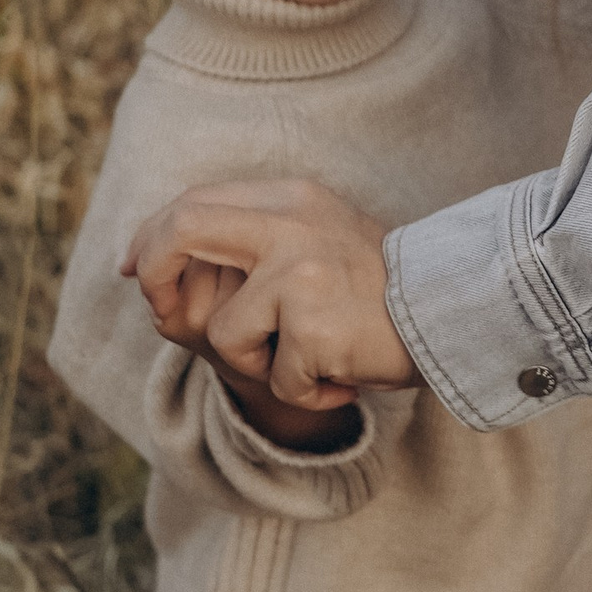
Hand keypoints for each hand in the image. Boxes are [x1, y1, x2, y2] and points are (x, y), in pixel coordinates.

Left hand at [122, 178, 416, 408]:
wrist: (456, 311)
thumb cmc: (380, 290)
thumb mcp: (317, 240)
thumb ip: (252, 241)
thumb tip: (155, 269)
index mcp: (290, 198)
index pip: (192, 204)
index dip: (151, 238)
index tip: (135, 270)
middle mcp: (290, 225)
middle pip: (182, 231)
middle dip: (157, 277)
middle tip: (163, 313)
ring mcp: (300, 273)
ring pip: (223, 334)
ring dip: (257, 365)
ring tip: (308, 358)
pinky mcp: (312, 325)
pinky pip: (275, 380)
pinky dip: (304, 393)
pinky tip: (341, 378)